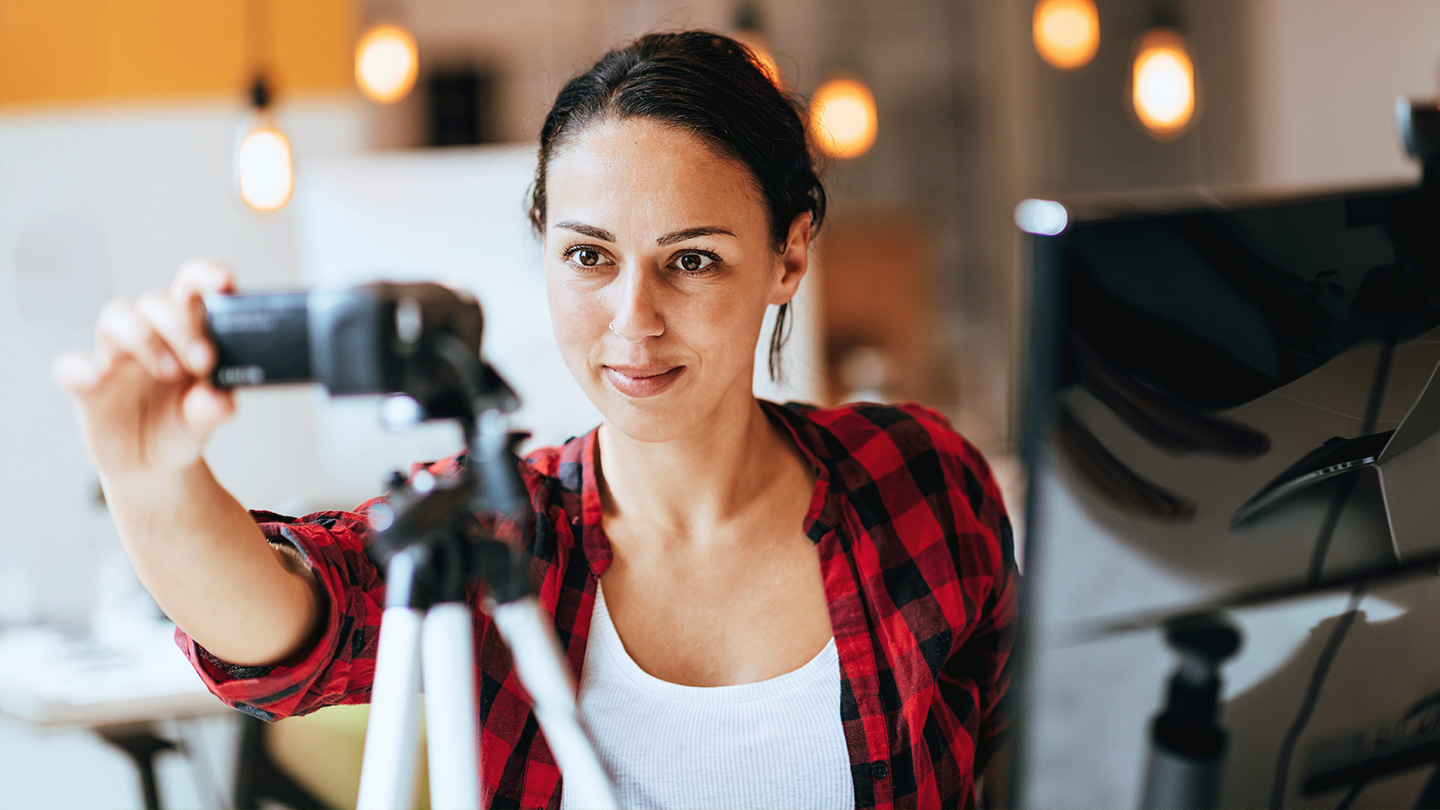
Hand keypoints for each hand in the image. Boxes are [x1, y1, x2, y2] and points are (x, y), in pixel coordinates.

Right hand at [53, 259, 237, 482]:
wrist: (150, 465)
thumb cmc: (180, 426)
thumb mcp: (204, 422)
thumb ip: (213, 409)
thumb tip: (223, 402)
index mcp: (187, 332)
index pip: (192, 287)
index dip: (205, 276)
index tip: (223, 283)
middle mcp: (151, 335)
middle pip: (157, 302)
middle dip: (181, 324)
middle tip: (203, 361)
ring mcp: (116, 357)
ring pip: (117, 317)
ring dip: (144, 338)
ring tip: (169, 373)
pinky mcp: (87, 385)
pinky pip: (70, 365)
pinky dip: (80, 368)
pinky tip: (97, 377)